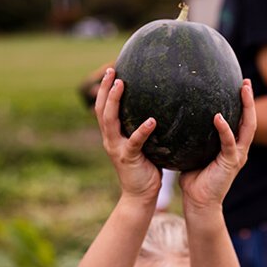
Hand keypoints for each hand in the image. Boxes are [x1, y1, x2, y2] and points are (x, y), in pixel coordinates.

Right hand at [95, 68, 161, 200]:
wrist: (140, 196)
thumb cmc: (147, 168)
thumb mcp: (145, 145)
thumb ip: (148, 129)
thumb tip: (164, 109)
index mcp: (113, 135)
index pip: (104, 108)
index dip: (105, 90)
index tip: (112, 71)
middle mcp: (110, 139)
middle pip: (102, 109)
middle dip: (105, 89)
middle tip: (112, 71)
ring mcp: (116, 148)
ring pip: (110, 121)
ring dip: (114, 101)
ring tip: (121, 84)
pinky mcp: (127, 158)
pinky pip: (134, 142)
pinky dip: (142, 130)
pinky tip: (152, 120)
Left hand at [180, 80, 255, 210]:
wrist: (199, 203)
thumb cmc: (194, 180)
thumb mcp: (194, 153)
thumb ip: (192, 139)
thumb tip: (177, 120)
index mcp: (232, 147)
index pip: (241, 120)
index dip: (242, 103)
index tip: (239, 84)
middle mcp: (239, 149)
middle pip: (250, 120)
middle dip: (249, 100)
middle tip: (245, 81)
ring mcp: (237, 156)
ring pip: (247, 128)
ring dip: (246, 108)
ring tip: (242, 90)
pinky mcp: (231, 163)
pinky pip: (229, 143)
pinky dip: (225, 129)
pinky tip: (218, 117)